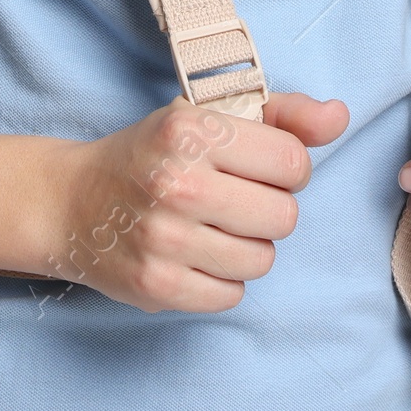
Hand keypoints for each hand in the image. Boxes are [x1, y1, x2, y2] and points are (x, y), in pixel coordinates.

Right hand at [44, 91, 348, 313]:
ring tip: (213, 227)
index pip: (293, 163)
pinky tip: (195, 255)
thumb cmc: (151, 154)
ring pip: (262, 260)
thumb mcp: (208, 116)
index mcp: (191, 130)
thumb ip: (282, 115)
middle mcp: (177, 183)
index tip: (254, 166)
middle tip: (233, 198)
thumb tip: (339, 117)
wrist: (71, 202)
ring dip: (247, 247)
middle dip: (268, 209)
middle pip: (284, 217)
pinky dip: (222, 280)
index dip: (284, 167)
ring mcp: (165, 239)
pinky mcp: (157, 287)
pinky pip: (232, 296)